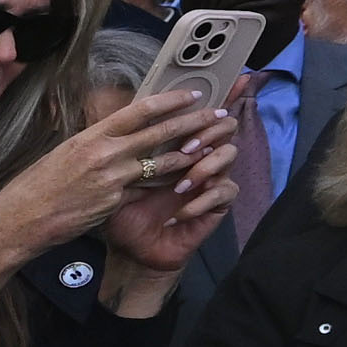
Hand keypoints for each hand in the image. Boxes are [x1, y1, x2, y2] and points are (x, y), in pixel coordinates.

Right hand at [0, 84, 229, 316]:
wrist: (18, 223)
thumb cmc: (34, 187)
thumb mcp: (62, 153)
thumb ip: (93, 141)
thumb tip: (115, 130)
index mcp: (89, 137)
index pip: (137, 111)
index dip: (169, 100)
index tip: (192, 93)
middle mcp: (104, 155)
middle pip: (158, 134)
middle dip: (192, 123)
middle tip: (216, 115)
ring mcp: (112, 181)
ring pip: (160, 164)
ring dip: (187, 155)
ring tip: (209, 147)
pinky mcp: (115, 204)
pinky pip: (145, 190)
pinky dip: (163, 184)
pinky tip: (182, 180)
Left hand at [97, 109, 237, 280]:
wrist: (132, 249)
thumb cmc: (123, 211)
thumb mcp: (117, 178)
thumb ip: (126, 151)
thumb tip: (121, 120)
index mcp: (178, 144)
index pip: (197, 114)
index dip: (202, 104)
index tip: (208, 96)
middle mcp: (201, 156)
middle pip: (225, 126)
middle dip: (207, 132)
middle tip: (186, 147)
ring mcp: (213, 178)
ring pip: (230, 154)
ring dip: (206, 166)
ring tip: (181, 184)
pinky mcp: (219, 203)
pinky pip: (223, 192)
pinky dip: (199, 202)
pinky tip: (177, 215)